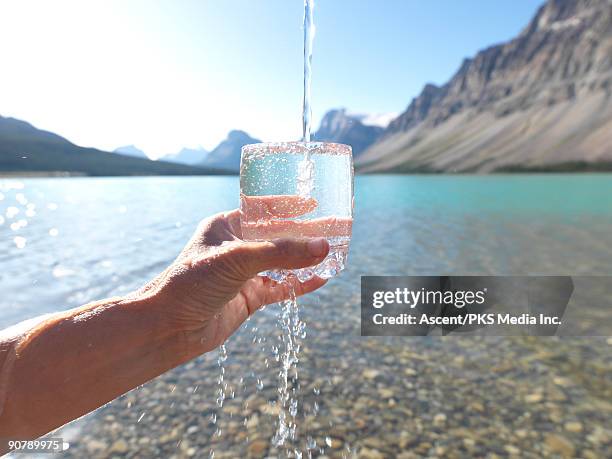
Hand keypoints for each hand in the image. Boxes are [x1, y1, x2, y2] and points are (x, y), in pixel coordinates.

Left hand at [140, 200, 328, 354]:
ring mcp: (244, 273)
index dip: (290, 206)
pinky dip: (301, 283)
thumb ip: (281, 253)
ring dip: (306, 260)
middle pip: (278, 236)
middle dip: (305, 234)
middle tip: (334, 230)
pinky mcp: (249, 297)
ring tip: (334, 253)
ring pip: (283, 263)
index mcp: (227, 225)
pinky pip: (282, 287)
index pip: (264, 210)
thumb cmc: (191, 282)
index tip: (315, 204)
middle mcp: (237, 247)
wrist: (168, 328)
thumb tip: (323, 247)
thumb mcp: (237, 259)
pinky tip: (321, 278)